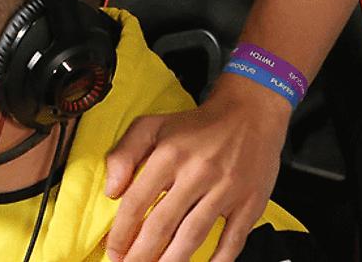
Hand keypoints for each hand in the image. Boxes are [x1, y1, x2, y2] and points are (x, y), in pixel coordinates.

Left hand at [104, 81, 289, 260]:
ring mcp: (226, 189)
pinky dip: (218, 260)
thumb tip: (111, 190)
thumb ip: (124, 153)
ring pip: (193, 236)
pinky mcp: (250, 202)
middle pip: (162, 225)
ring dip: (172, 261)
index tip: (112, 251)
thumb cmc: (197, 126)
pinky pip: (232, 239)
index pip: (137, 201)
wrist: (250, 114)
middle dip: (141, 255)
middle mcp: (197, 173)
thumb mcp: (152, 126)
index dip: (121, 232)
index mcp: (169, 154)